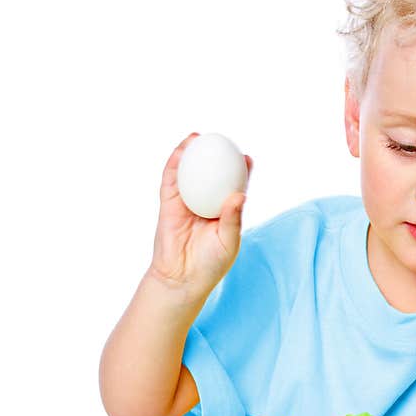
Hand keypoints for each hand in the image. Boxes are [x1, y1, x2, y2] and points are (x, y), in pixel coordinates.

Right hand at [148, 132, 253, 296]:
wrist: (181, 278)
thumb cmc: (210, 265)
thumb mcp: (228, 242)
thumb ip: (233, 219)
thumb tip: (239, 195)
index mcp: (224, 213)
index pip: (234, 187)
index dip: (241, 172)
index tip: (247, 159)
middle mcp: (206, 204)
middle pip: (212, 175)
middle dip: (216, 156)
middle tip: (223, 139)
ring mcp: (186, 202)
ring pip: (190, 173)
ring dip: (192, 153)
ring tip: (199, 137)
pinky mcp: (169, 204)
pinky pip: (171, 180)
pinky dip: (175, 163)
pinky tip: (182, 150)